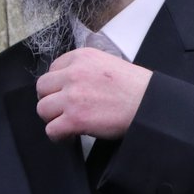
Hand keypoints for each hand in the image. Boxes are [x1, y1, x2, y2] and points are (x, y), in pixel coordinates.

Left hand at [36, 47, 150, 142]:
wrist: (151, 104)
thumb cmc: (135, 88)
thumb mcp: (107, 64)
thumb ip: (85, 69)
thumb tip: (69, 83)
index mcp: (81, 57)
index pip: (52, 70)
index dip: (57, 85)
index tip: (65, 95)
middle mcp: (73, 74)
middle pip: (42, 88)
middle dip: (50, 100)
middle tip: (63, 110)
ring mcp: (72, 97)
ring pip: (42, 109)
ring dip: (53, 118)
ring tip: (67, 124)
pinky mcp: (75, 119)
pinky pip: (51, 130)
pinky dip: (58, 136)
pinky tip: (70, 136)